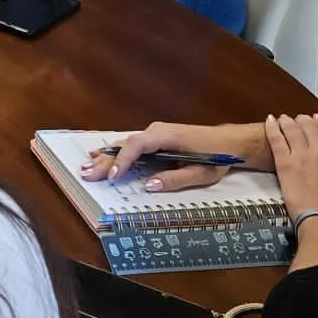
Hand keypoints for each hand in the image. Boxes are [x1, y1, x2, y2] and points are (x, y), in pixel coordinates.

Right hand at [81, 121, 268, 192]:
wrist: (231, 142)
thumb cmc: (217, 157)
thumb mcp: (201, 173)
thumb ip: (174, 179)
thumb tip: (148, 185)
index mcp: (167, 136)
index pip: (137, 145)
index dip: (123, 161)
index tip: (112, 176)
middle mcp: (156, 131)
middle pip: (125, 145)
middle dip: (105, 161)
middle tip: (87, 174)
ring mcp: (155, 134)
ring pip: (125, 144)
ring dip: (107, 156)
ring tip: (87, 166)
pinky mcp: (156, 139)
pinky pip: (131, 145)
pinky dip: (116, 153)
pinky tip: (101, 156)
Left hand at [266, 113, 317, 223]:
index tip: (317, 119)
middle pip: (310, 127)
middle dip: (303, 120)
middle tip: (298, 119)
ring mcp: (303, 156)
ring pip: (293, 129)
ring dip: (287, 121)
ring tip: (283, 118)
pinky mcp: (285, 164)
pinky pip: (276, 139)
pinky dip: (271, 128)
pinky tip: (269, 121)